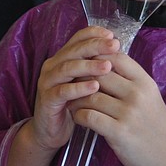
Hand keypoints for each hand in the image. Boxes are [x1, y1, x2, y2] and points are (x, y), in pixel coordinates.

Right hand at [10, 26, 119, 165]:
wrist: (51, 131)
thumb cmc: (73, 103)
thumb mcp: (85, 81)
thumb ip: (95, 65)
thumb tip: (118, 50)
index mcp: (63, 57)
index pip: (77, 38)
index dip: (94, 34)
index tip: (112, 35)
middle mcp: (53, 66)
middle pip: (74, 50)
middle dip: (95, 46)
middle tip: (114, 45)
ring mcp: (48, 82)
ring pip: (67, 68)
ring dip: (88, 66)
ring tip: (107, 66)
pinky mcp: (47, 100)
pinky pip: (62, 91)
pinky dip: (79, 88)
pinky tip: (94, 87)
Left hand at [71, 53, 165, 165]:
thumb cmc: (155, 125)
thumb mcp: (150, 96)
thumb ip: (131, 81)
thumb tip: (105, 64)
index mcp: (145, 82)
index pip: (117, 58)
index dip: (99, 57)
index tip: (87, 64)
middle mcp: (137, 94)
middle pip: (100, 74)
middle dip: (82, 77)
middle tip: (72, 82)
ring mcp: (128, 113)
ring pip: (91, 95)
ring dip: (77, 98)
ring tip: (73, 101)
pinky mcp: (118, 132)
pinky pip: (89, 116)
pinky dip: (79, 115)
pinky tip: (79, 117)